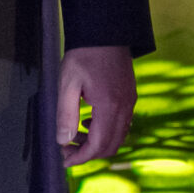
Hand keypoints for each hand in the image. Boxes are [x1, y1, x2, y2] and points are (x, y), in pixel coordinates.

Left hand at [57, 45, 136, 165]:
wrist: (106, 32)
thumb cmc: (84, 55)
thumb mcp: (67, 84)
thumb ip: (66, 114)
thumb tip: (63, 141)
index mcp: (109, 106)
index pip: (99, 145)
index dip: (81, 157)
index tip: (64, 160)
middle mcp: (125, 107)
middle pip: (111, 145)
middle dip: (89, 153)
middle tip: (67, 148)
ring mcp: (130, 102)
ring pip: (119, 136)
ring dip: (97, 143)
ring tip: (75, 134)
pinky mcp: (130, 96)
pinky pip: (122, 124)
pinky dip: (106, 131)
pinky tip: (89, 121)